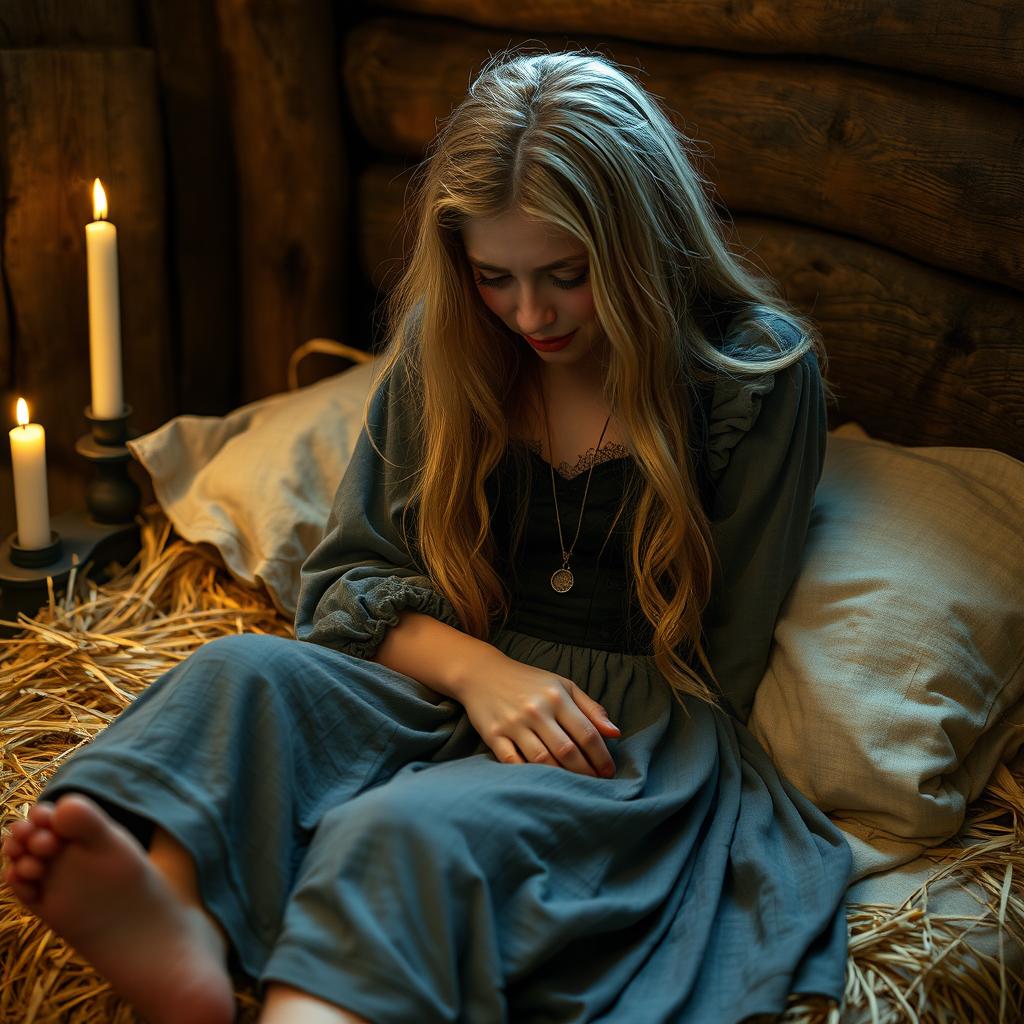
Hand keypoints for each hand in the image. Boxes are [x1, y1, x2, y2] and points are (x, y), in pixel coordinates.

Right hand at [458, 652, 619, 776]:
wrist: (482, 673)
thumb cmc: (529, 681)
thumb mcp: (563, 686)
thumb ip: (590, 708)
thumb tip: (615, 734)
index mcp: (557, 697)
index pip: (587, 733)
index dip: (602, 757)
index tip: (609, 772)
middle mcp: (536, 710)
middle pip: (567, 751)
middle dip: (586, 772)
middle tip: (595, 785)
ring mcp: (513, 724)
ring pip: (543, 760)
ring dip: (561, 778)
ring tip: (573, 787)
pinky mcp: (493, 735)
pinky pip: (513, 762)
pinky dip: (529, 775)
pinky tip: (542, 783)